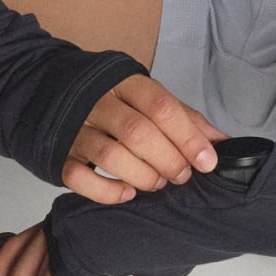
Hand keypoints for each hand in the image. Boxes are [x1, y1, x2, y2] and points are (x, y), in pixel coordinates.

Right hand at [61, 75, 230, 205]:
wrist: (53, 89)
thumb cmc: (115, 100)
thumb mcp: (150, 98)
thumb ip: (185, 119)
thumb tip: (223, 143)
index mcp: (126, 83)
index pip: (161, 107)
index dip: (188, 137)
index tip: (207, 161)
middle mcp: (98, 102)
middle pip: (137, 132)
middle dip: (168, 160)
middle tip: (181, 175)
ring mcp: (75, 129)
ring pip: (109, 155)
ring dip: (142, 176)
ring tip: (158, 183)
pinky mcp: (60, 154)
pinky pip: (79, 177)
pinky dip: (106, 191)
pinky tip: (127, 193)